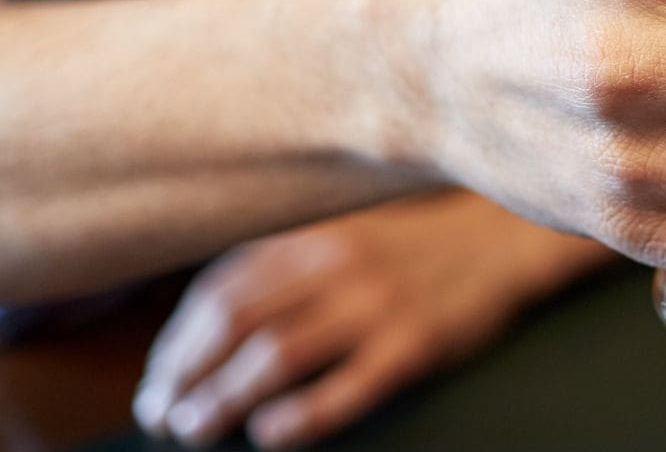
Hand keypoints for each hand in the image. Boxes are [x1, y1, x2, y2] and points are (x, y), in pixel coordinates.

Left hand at [132, 192, 608, 448]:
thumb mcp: (346, 234)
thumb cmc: (417, 245)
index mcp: (315, 236)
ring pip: (277, 354)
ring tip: (196, 428)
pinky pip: (348, 385)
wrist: (506, 238)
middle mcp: (338, 264)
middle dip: (185, 374)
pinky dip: (302, 414)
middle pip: (234, 322)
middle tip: (163, 413)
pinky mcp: (416, 343)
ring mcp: (378, 303)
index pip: (221, 289)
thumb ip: (285, 263)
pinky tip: (272, 433)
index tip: (159, 378)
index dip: (177, 340)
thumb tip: (206, 320)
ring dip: (224, 398)